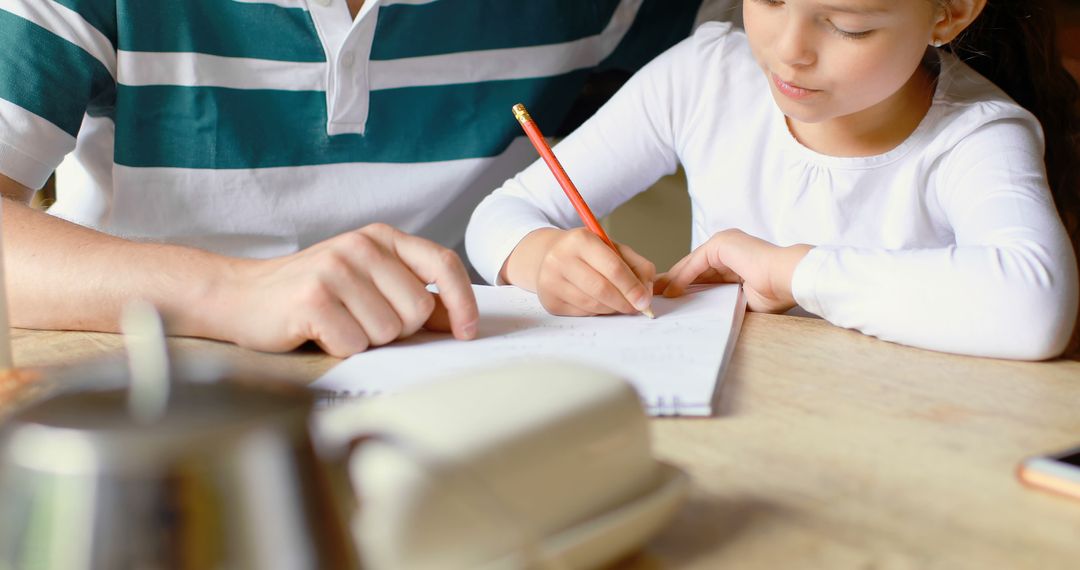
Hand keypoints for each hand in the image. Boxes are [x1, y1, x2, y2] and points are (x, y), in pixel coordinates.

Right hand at [216, 223, 477, 356]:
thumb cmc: (312, 295)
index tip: (468, 332)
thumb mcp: (366, 282)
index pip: (442, 264)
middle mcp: (360, 246)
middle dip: (397, 330)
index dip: (463, 302)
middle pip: (418, 310)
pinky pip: (355, 345)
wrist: (239, 296)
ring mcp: (335, 270)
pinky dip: (339, 349)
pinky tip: (318, 332)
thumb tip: (459, 321)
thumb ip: (410, 295)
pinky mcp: (313, 299)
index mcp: (381, 238)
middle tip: (361, 321)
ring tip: (337, 324)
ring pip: (388, 332)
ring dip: (365, 341)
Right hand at [502, 228, 655, 315]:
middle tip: (636, 308)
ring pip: (593, 304)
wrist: (548, 256)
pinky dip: (597, 312)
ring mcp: (551, 281)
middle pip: (602, 289)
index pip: (613, 268)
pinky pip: (582, 313)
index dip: (632, 287)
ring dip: (612, 308)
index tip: (645, 300)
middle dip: (624, 302)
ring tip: (618, 303)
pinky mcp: (549, 301)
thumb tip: (646, 294)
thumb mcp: (613, 248)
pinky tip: (599, 302)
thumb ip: (637, 266)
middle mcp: (560, 258)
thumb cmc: (587, 253)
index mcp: (580, 239)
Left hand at [657, 229, 811, 312]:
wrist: (789, 280)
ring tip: (658, 296)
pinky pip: (696, 263)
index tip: (672, 300)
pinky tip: (671, 292)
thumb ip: (722, 299)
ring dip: (674, 281)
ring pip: (692, 265)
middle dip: (674, 282)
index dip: (687, 286)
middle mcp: (729, 247)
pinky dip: (682, 277)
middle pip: (694, 267)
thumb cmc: (775, 292)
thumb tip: (706, 313)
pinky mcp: (721, 244)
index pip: (704, 273)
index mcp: (736, 258)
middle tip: (657, 297)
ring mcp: (724, 242)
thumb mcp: (741, 298)